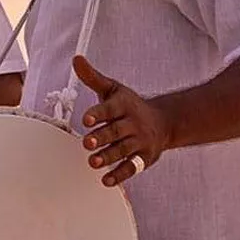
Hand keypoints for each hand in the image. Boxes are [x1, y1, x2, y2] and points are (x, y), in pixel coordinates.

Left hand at [73, 55, 169, 186]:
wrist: (163, 122)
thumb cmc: (129, 106)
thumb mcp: (112, 89)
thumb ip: (92, 77)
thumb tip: (76, 59)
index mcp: (123, 105)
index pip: (110, 109)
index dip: (98, 113)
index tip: (86, 119)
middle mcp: (133, 123)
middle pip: (116, 132)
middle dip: (102, 138)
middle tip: (86, 143)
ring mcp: (139, 141)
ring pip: (123, 150)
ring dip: (108, 157)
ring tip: (92, 162)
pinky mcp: (144, 158)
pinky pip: (132, 168)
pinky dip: (120, 175)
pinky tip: (106, 180)